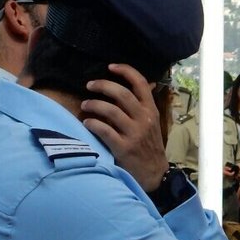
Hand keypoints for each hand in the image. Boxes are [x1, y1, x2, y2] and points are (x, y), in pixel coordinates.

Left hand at [81, 64, 168, 191]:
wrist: (154, 173)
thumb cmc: (149, 145)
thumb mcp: (152, 123)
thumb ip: (143, 105)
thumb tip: (139, 84)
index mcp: (151, 110)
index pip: (141, 83)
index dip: (125, 71)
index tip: (110, 67)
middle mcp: (144, 119)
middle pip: (122, 94)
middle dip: (103, 85)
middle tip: (90, 85)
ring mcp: (134, 133)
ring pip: (110, 110)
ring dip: (94, 104)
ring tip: (85, 105)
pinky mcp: (123, 147)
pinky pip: (104, 130)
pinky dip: (92, 124)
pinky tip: (87, 123)